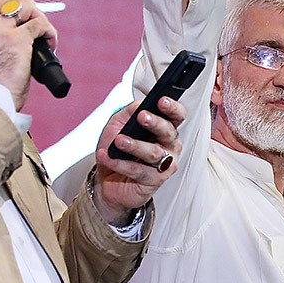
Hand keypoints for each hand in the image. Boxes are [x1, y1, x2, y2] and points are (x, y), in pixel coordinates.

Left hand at [92, 96, 186, 221]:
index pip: (176, 116)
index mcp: (165, 129)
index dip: (173, 108)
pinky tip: (108, 157)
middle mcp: (169, 147)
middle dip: (156, 123)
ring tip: (119, 141)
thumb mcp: (119, 124)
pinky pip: (138, 170)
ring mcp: (164, 165)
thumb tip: (138, 105)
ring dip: (134, 145)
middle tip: (142, 117)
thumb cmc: (117, 151)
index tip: (162, 101)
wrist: (106, 179)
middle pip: (169, 132)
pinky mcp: (154, 181)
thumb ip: (129, 111)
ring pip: (153, 153)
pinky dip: (120, 163)